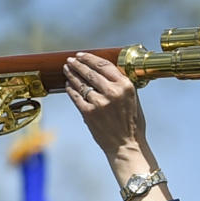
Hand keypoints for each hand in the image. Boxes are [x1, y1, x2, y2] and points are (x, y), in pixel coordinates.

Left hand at [64, 52, 153, 168]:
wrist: (125, 145)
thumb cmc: (131, 123)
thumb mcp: (132, 99)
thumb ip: (121, 85)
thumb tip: (105, 72)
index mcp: (125, 85)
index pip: (104, 65)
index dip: (90, 58)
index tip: (81, 55)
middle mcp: (112, 92)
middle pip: (90, 72)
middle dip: (78, 64)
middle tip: (70, 60)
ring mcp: (99, 102)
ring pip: (81, 84)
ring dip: (72, 75)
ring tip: (66, 69)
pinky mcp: (89, 113)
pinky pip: (76, 97)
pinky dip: (71, 90)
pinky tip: (68, 85)